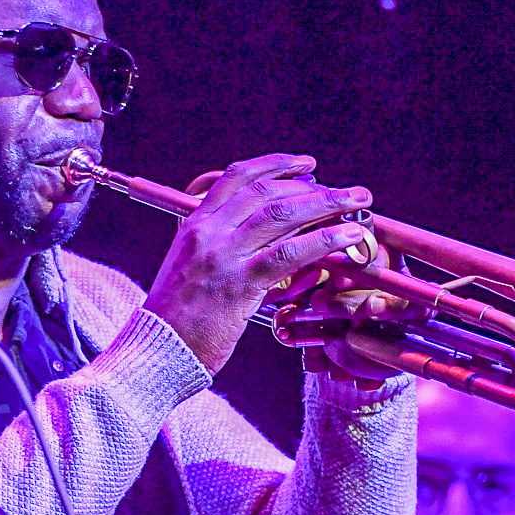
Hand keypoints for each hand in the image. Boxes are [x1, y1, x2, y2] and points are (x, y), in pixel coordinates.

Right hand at [143, 154, 373, 374]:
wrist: (157, 351)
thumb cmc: (178, 319)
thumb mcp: (192, 268)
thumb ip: (221, 247)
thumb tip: (265, 238)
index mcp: (194, 224)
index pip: (237, 177)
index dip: (275, 164)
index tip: (306, 164)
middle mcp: (208, 232)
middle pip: (267, 191)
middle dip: (313, 186)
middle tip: (347, 190)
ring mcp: (223, 256)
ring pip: (282, 214)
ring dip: (326, 203)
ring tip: (357, 202)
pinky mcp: (240, 284)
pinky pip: (290, 253)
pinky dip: (325, 240)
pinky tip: (349, 236)